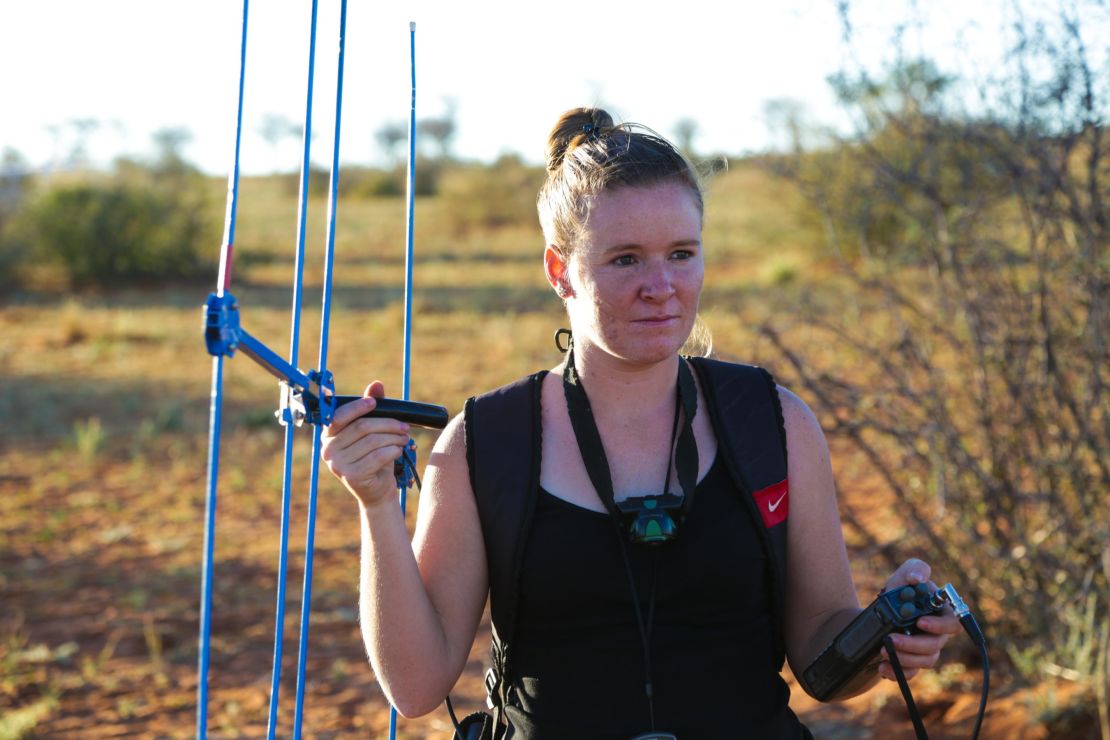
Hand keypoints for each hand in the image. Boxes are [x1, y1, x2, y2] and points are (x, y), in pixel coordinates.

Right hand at [320, 381, 411, 509]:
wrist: (377, 490)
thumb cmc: (373, 457)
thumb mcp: (372, 431)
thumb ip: (372, 408)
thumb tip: (376, 384)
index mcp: (329, 436)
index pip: (339, 416)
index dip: (357, 407)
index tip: (375, 403)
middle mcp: (328, 450)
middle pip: (362, 427)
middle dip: (388, 424)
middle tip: (405, 426)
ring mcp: (338, 465)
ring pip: (372, 441)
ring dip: (394, 438)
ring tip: (405, 438)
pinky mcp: (352, 476)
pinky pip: (378, 456)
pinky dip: (393, 451)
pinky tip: (399, 451)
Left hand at [877, 558, 960, 681]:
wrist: (882, 609)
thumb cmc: (901, 589)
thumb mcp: (905, 574)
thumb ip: (914, 569)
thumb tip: (917, 579)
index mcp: (941, 613)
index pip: (952, 624)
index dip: (939, 626)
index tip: (920, 622)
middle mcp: (937, 634)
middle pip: (934, 646)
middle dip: (913, 645)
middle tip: (891, 639)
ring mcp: (926, 650)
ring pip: (924, 661)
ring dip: (903, 659)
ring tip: (883, 651)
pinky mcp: (913, 662)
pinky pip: (911, 673)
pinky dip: (897, 673)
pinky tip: (883, 669)